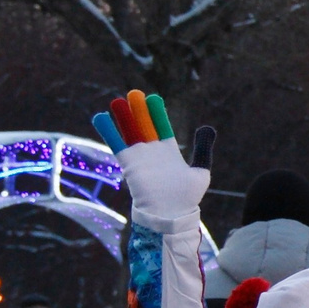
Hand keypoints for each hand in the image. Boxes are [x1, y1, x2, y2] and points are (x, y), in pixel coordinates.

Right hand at [93, 90, 209, 221]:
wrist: (172, 213)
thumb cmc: (187, 196)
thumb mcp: (201, 170)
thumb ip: (202, 149)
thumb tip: (207, 127)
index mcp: (170, 152)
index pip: (161, 128)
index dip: (156, 114)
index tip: (152, 99)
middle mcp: (153, 153)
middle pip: (144, 126)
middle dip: (139, 111)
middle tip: (134, 94)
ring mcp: (140, 157)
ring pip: (130, 133)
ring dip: (124, 118)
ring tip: (117, 101)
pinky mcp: (130, 163)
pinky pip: (118, 144)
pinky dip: (109, 131)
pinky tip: (101, 118)